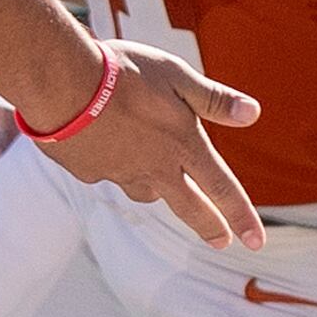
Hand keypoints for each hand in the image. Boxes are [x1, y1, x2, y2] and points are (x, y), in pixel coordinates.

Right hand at [27, 40, 267, 250]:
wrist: (61, 83)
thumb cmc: (123, 73)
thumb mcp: (176, 75)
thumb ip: (213, 98)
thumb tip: (253, 113)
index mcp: (182, 145)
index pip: (221, 188)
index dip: (241, 216)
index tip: (255, 242)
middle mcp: (154, 168)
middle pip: (189, 207)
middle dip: (209, 226)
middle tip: (221, 243)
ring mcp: (120, 174)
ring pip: (146, 190)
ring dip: (157, 188)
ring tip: (158, 177)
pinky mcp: (88, 173)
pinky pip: (108, 172)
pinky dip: (112, 162)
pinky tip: (103, 142)